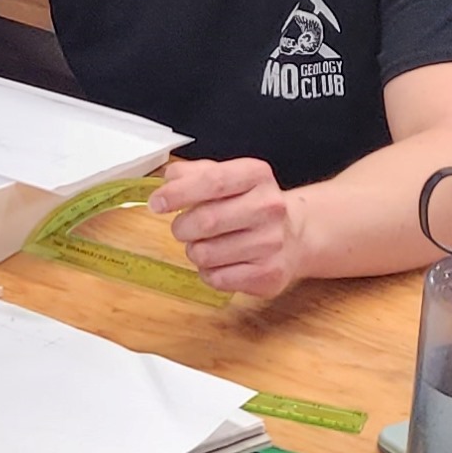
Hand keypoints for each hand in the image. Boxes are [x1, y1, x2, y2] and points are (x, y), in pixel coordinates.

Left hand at [153, 156, 304, 297]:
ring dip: (195, 251)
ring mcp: (271, 243)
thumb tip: (167, 182)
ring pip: (206, 254)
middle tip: (183, 228)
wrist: (294, 235)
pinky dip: (208, 272)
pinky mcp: (268, 274)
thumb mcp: (226, 177)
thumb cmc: (249, 204)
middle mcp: (269, 207)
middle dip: (182, 228)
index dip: (178, 193)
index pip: (212, 181)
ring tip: (207, 245)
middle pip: (205, 221)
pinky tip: (221, 262)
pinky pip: (216, 278)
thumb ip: (192, 173)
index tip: (157, 203)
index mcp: (256, 176)